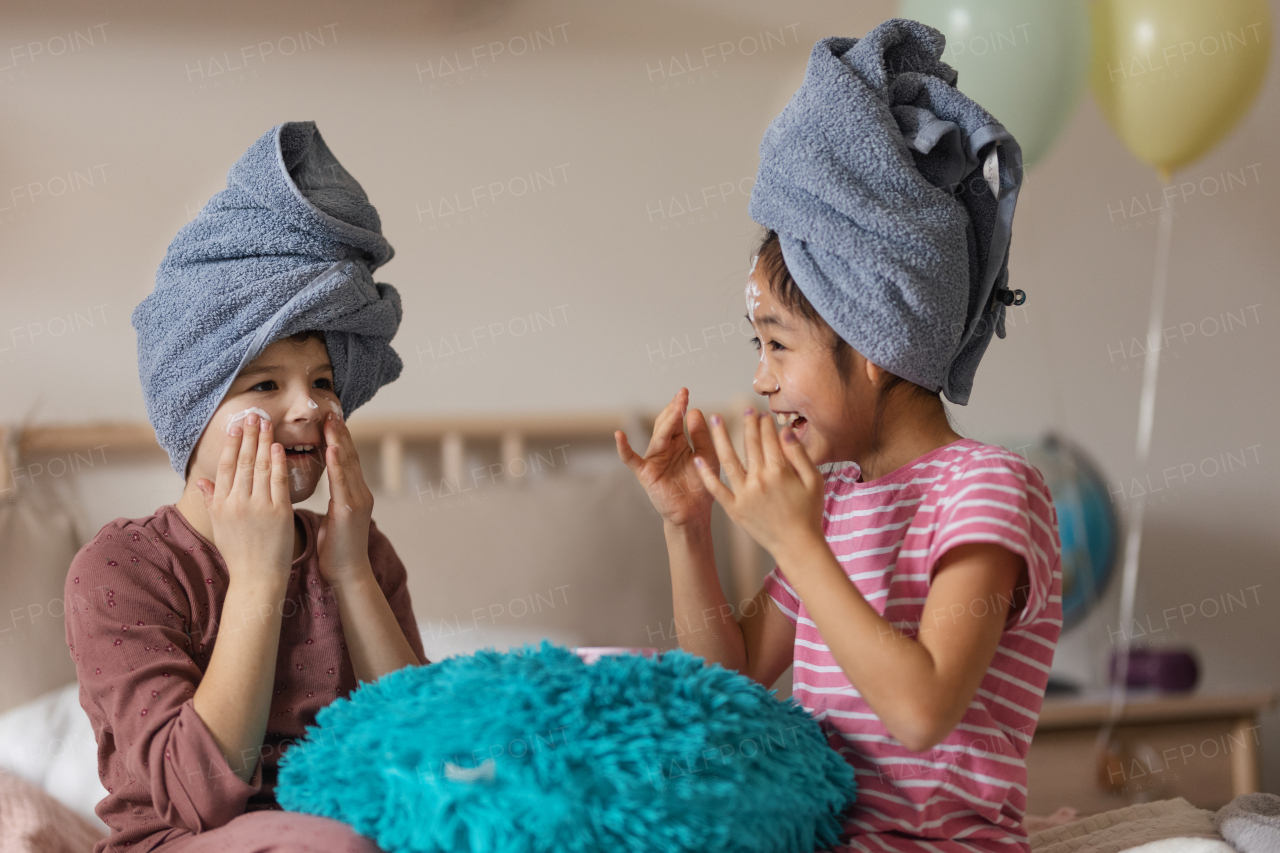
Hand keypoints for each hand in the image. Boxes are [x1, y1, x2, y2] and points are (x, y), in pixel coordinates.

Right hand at [195, 413, 292, 587]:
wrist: (257, 578)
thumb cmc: (239, 553)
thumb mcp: (219, 526)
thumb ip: (212, 501)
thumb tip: (202, 482)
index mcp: (221, 505)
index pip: (226, 467)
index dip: (231, 444)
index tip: (236, 425)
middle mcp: (237, 503)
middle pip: (243, 462)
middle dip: (249, 436)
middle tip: (253, 414)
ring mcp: (258, 506)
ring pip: (261, 467)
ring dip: (264, 442)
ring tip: (267, 423)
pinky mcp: (279, 512)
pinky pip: (278, 481)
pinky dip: (278, 462)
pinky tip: (278, 447)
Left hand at [315, 411, 374, 584]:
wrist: (348, 574)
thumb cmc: (336, 551)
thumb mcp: (332, 521)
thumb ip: (333, 503)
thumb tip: (325, 494)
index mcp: (354, 495)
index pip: (346, 461)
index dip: (339, 440)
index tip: (329, 421)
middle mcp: (360, 494)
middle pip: (350, 457)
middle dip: (340, 433)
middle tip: (330, 411)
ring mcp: (358, 501)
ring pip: (348, 465)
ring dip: (339, 441)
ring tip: (331, 421)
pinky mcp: (351, 511)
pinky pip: (342, 483)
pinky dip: (337, 464)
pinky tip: (331, 449)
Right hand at [616, 388, 719, 528]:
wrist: (694, 513)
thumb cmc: (701, 486)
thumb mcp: (707, 456)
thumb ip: (701, 435)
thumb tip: (694, 410)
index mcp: (679, 442)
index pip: (677, 420)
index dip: (680, 406)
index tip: (685, 392)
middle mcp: (664, 448)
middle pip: (665, 424)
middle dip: (674, 409)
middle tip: (682, 395)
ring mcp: (653, 459)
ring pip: (657, 436)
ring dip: (666, 422)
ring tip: (675, 409)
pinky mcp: (646, 473)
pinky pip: (631, 459)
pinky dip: (624, 448)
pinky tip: (619, 435)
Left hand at [693, 409, 824, 558]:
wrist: (797, 546)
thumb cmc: (809, 513)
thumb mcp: (814, 481)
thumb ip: (799, 455)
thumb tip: (785, 431)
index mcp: (780, 472)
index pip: (770, 440)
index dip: (765, 425)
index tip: (762, 414)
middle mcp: (759, 481)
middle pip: (751, 445)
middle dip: (748, 424)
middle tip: (745, 410)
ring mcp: (744, 495)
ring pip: (729, 460)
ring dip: (720, 437)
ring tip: (714, 418)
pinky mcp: (734, 509)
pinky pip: (716, 489)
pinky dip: (706, 475)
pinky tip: (698, 459)